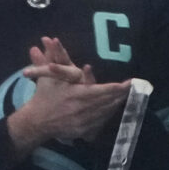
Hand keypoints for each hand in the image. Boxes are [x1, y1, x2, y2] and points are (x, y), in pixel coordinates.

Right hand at [8, 38, 129, 153]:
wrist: (35, 122)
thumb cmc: (43, 96)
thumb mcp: (48, 75)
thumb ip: (52, 57)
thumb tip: (49, 38)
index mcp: (76, 95)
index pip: (102, 90)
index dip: (118, 87)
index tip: (130, 82)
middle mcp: (81, 109)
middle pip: (108, 101)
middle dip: (121, 94)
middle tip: (133, 87)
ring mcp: (83, 122)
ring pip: (106, 112)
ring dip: (116, 103)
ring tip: (126, 95)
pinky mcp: (83, 131)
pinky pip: (100, 123)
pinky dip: (107, 115)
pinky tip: (112, 108)